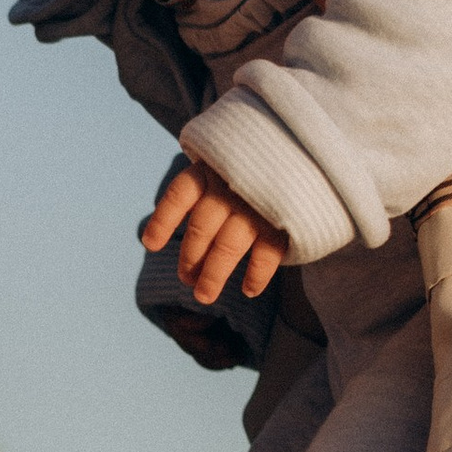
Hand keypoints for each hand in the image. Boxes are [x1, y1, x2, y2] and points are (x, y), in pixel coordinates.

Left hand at [142, 157, 289, 305]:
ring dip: (214, 274)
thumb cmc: (251, 175)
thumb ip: (199, 195)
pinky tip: (248, 290)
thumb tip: (155, 238)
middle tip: (187, 280)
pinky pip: (267, 253)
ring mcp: (258, 205)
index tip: (149, 245)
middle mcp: (231, 187)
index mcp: (211, 171)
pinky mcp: (285, 220)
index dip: (163, 220)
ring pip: (228, 246)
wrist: (302, 155)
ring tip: (204, 296)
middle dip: (190, 258)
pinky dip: (257, 274)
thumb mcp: (223, 171)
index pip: (180, 195)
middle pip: (201, 227)